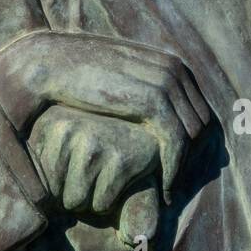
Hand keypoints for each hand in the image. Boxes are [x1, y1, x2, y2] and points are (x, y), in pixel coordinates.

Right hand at [0, 31, 212, 208]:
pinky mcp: (149, 98)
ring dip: (185, 164)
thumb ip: (137, 88)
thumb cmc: (75, 76)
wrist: (47, 62)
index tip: (177, 165)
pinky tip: (163, 187)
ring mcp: (163, 81)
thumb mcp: (115, 77)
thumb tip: (159, 107)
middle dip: (194, 153)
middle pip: (203, 119)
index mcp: (168, 62)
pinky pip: (177, 140)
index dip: (193, 139)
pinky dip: (175, 167)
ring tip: (169, 188)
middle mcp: (172, 68)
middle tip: (176, 181)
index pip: (198, 106)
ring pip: (194, 132)